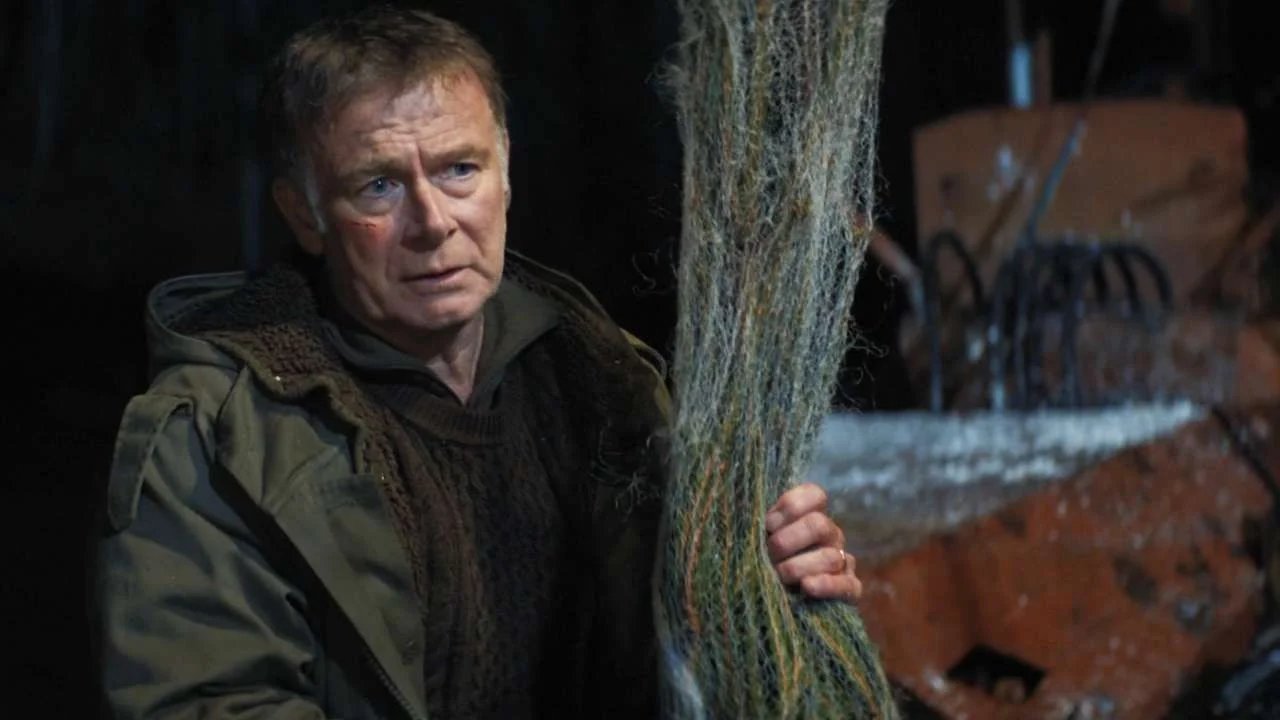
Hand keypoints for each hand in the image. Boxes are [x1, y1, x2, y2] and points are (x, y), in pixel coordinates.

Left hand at [765, 483, 861, 602]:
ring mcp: (841, 561)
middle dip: (788, 541)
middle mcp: (829, 535)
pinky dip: (827, 585)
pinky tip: (806, 586)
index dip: (791, 506)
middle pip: (819, 525)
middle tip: (769, 554)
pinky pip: (848, 584)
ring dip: (798, 567)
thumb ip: (756, 522)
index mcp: (809, 516)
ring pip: (830, 557)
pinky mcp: (849, 588)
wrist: (765, 603)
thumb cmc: (758, 563)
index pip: (815, 495)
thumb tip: (755, 515)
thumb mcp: (754, 539)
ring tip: (779, 576)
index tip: (768, 523)